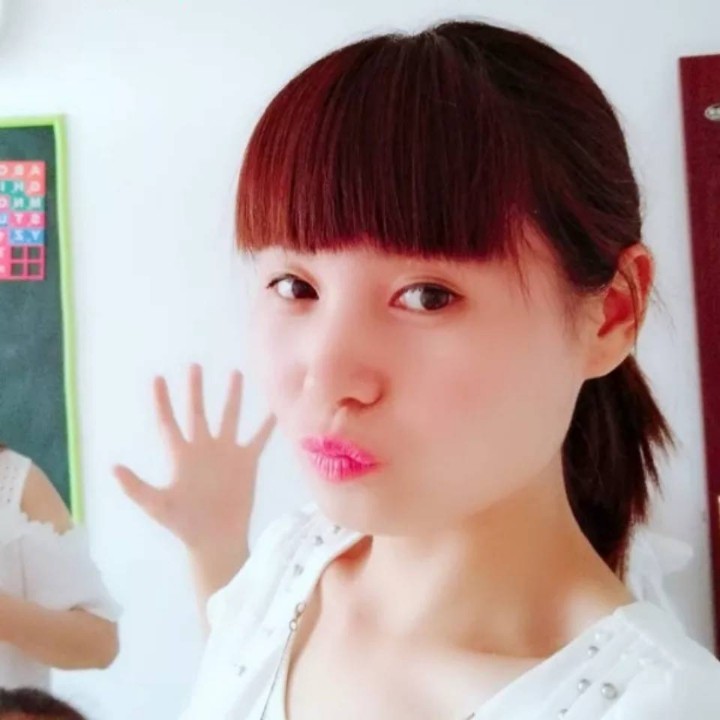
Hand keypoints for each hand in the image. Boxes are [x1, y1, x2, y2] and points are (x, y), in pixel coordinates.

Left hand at [114, 365, 275, 551]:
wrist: (216, 539)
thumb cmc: (184, 524)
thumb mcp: (157, 505)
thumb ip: (136, 486)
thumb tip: (112, 467)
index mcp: (181, 455)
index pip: (169, 421)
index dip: (162, 401)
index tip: (158, 378)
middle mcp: (203, 448)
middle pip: (198, 412)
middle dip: (196, 389)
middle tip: (195, 365)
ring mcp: (226, 453)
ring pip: (229, 417)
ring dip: (232, 397)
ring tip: (235, 373)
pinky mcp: (246, 462)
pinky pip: (258, 438)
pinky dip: (266, 425)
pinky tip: (275, 409)